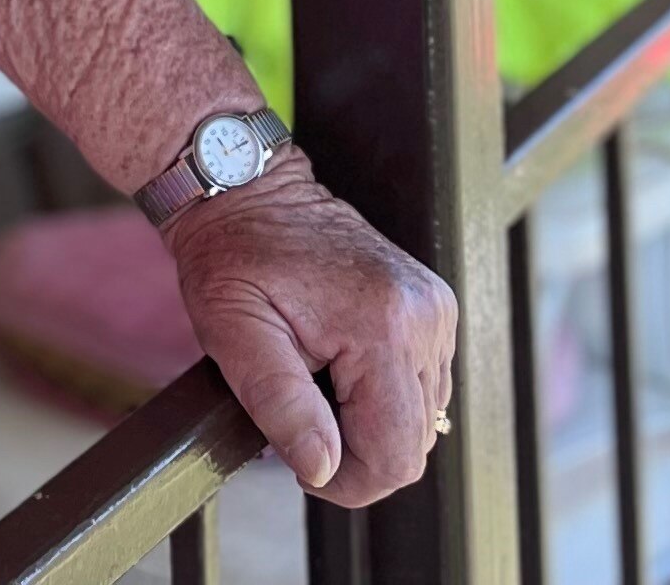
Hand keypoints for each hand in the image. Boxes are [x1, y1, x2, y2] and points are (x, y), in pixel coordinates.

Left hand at [164, 154, 457, 504]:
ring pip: (422, 419)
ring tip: (317, 384)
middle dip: (356, 451)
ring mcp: (435, 308)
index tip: (301, 462)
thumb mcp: (234, 334)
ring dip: (371, 423)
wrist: (249, 190)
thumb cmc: (234, 256)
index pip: (395, 455)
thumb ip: (281, 407)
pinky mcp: (433, 306)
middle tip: (300, 418)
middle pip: (414, 443)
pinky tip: (341, 368)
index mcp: (383, 325)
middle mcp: (425, 316)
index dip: (347, 480)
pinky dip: (384, 395)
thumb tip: (322, 468)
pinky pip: (424, 384)